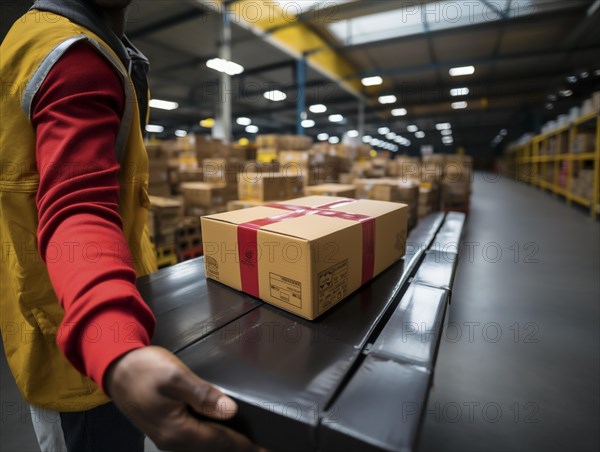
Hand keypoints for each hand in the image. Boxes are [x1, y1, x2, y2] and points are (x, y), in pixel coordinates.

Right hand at [105, 346, 260, 450]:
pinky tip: (222, 431)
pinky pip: (196, 439)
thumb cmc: (144, 370)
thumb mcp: (175, 377)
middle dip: (237, 447)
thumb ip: (203, 395)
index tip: (265, 451)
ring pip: (204, 446)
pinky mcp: (166, 430)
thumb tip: (230, 411)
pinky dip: (213, 438)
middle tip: (261, 447)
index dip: (245, 446)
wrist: (116, 369)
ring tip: (247, 442)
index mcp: (177, 431)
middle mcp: (173, 441)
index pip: (220, 441)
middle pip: (213, 448)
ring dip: (225, 444)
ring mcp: (168, 438)